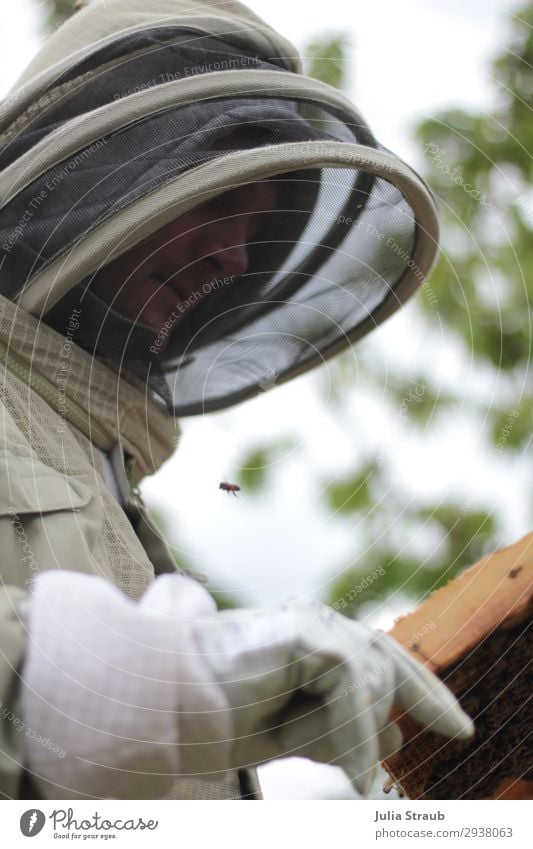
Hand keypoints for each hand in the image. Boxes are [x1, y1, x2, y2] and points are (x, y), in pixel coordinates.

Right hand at [190, 600, 473, 793]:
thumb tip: (399, 737)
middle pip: (387, 664)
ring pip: (370, 682)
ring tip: (294, 744)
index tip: (456, 726)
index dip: (423, 689)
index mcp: (308, 638)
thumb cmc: (215, 716)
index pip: (381, 658)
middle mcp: (314, 621)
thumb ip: (341, 730)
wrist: (160, 705)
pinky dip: (351, 734)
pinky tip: (349, 772)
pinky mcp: (303, 630)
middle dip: (420, 698)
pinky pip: (350, 684)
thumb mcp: (293, 733)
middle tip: (453, 732)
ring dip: (347, 733)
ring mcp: (309, 620)